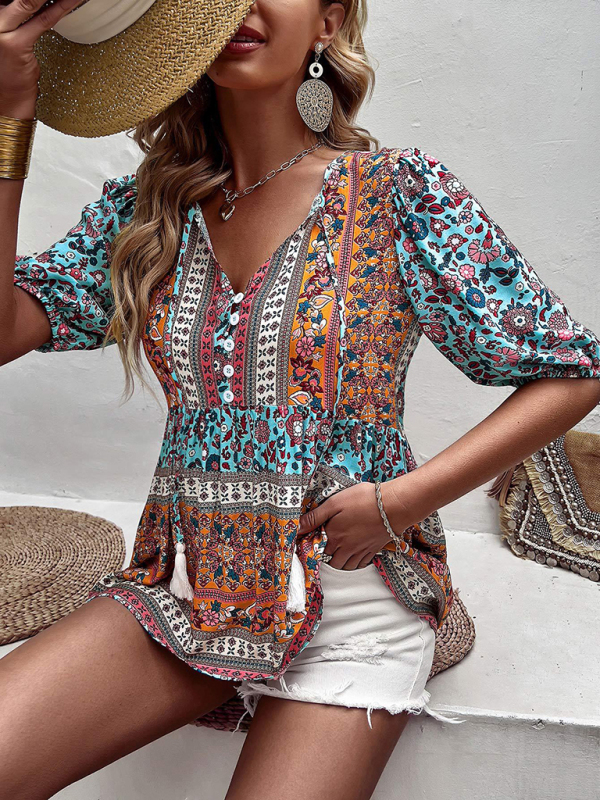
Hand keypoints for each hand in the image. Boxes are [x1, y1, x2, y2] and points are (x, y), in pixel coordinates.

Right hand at [0, 0, 84, 117]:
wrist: (8, 98)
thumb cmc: (10, 68)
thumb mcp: (10, 33)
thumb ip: (18, 15)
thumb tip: (37, 2)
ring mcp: (0, 31)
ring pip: (29, 2)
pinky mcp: (16, 45)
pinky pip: (43, 21)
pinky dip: (61, 8)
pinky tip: (73, 1)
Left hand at [297, 481, 404, 569]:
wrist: (393, 506)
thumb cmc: (363, 499)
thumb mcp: (335, 502)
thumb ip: (315, 516)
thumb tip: (297, 527)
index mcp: (334, 535)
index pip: (316, 549)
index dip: (311, 547)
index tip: (308, 544)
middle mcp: (346, 547)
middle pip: (331, 562)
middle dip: (325, 557)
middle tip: (324, 549)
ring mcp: (360, 550)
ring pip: (345, 566)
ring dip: (340, 563)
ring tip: (338, 553)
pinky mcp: (373, 549)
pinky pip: (361, 564)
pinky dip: (355, 563)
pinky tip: (354, 555)